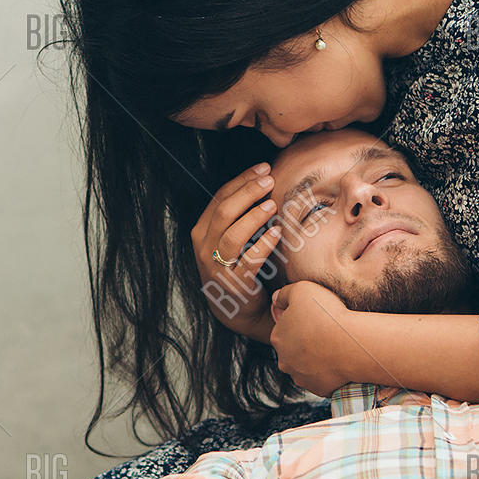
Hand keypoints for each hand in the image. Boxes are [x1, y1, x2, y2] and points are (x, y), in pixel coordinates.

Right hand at [191, 163, 281, 343]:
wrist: (240, 310)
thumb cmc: (240, 267)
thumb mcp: (230, 240)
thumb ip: (237, 216)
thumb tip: (263, 179)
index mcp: (202, 233)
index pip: (219, 199)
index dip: (241, 181)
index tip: (264, 168)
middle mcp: (204, 249)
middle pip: (224, 213)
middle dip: (247, 193)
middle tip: (270, 181)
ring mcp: (217, 269)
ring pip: (232, 236)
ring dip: (254, 217)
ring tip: (272, 205)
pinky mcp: (234, 285)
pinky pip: (249, 261)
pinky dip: (263, 244)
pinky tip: (276, 232)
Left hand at [269, 281, 356, 396]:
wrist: (351, 344)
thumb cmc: (327, 314)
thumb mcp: (302, 289)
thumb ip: (284, 293)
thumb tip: (276, 299)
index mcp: (277, 337)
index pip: (286, 328)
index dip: (301, 321)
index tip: (317, 318)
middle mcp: (284, 361)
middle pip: (294, 349)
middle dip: (306, 343)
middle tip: (327, 332)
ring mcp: (301, 377)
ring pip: (307, 366)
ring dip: (317, 358)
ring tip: (336, 347)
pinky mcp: (318, 389)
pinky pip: (323, 379)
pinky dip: (330, 372)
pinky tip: (341, 361)